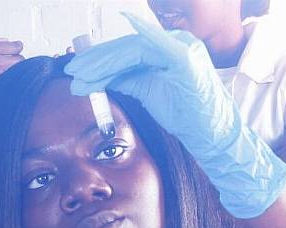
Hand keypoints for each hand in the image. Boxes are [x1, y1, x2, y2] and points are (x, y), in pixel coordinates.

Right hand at [0, 36, 24, 100]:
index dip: (17, 49)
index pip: (17, 47)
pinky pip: (5, 86)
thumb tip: (3, 41)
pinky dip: (4, 84)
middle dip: (16, 62)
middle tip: (9, 64)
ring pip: (16, 75)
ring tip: (2, 74)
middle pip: (20, 61)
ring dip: (12, 74)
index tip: (15, 51)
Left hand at [64, 14, 285, 218]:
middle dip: (97, 61)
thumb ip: (129, 80)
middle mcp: (176, 43)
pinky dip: (140, 36)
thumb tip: (100, 77)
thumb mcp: (150, 93)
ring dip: (104, 63)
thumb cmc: (187, 116)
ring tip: (81, 76)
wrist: (214, 135)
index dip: (101, 59)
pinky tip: (120, 34)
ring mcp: (182, 48)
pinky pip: (157, 45)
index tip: (77, 71)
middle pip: (128, 48)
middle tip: (71, 73)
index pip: (128, 51)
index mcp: (167, 51)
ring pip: (134, 49)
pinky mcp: (186, 59)